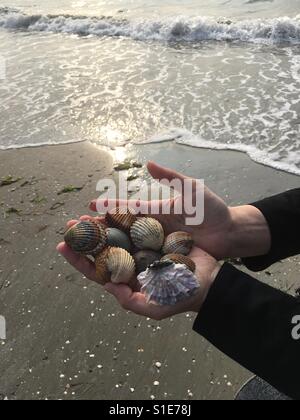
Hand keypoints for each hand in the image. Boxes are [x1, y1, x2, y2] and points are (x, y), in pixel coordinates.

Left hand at [57, 229, 219, 319]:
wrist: (210, 281)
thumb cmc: (183, 297)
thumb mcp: (156, 308)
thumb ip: (130, 301)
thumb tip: (106, 286)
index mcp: (126, 281)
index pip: (96, 271)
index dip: (78, 259)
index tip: (62, 246)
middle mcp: (130, 263)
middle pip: (102, 249)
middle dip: (85, 238)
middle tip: (71, 224)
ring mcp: (141, 248)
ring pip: (116, 235)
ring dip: (101, 225)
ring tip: (86, 214)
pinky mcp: (154, 235)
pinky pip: (135, 225)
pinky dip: (122, 217)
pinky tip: (112, 209)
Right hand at [90, 161, 270, 259]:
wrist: (229, 233)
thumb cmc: (212, 210)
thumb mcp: (192, 190)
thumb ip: (171, 178)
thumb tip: (148, 164)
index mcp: (155, 211)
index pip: (126, 208)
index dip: (108, 207)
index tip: (89, 206)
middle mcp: (151, 228)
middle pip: (121, 229)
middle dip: (100, 229)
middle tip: (78, 230)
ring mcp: (157, 245)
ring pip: (127, 246)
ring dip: (107, 248)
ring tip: (87, 250)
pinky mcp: (164, 258)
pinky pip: (143, 261)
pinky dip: (127, 264)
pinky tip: (112, 268)